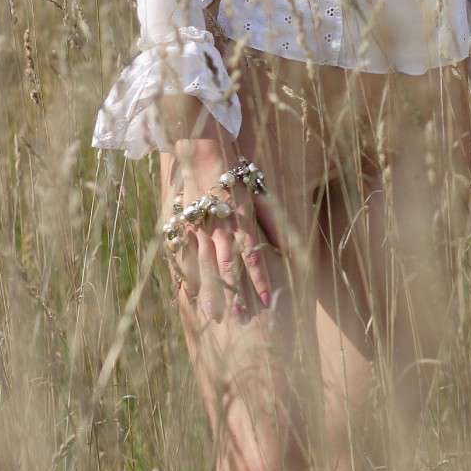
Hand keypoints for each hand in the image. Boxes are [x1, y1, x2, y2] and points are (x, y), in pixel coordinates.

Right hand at [160, 122, 282, 321]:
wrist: (201, 149)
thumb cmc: (234, 171)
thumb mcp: (259, 193)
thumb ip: (274, 222)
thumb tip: (289, 245)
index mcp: (241, 219)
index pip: (253, 255)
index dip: (260, 279)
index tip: (267, 301)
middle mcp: (220, 227)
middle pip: (227, 267)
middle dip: (233, 295)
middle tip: (239, 320)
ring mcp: (198, 227)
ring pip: (204, 265)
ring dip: (210, 292)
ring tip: (212, 315)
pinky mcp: (182, 225)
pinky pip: (183, 255)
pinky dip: (186, 275)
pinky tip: (189, 294)